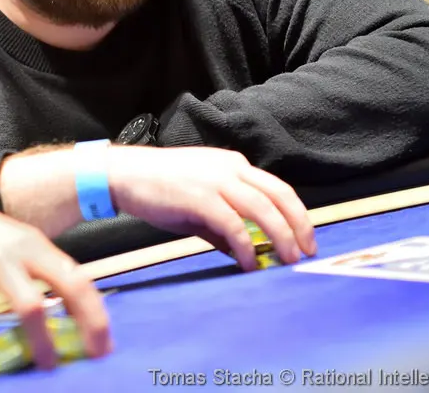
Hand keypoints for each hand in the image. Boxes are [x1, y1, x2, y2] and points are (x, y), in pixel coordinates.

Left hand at [0, 184, 110, 375]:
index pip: (30, 305)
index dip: (42, 339)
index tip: (47, 366)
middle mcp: (24, 248)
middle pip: (72, 282)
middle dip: (92, 318)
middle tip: (101, 353)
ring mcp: (35, 240)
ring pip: (77, 272)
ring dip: (93, 306)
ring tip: (102, 340)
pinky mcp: (38, 239)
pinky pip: (67, 266)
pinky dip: (81, 292)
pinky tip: (84, 316)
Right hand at [108, 146, 316, 269]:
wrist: (122, 175)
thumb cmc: (158, 188)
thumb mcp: (198, 203)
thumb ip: (223, 225)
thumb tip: (244, 253)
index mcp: (232, 165)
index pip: (277, 188)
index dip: (296, 214)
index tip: (304, 238)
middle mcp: (230, 168)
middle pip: (279, 196)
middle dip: (298, 226)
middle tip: (306, 252)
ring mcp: (216, 181)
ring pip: (263, 209)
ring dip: (280, 237)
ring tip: (287, 260)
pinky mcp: (200, 198)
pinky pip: (234, 225)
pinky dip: (246, 246)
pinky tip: (249, 263)